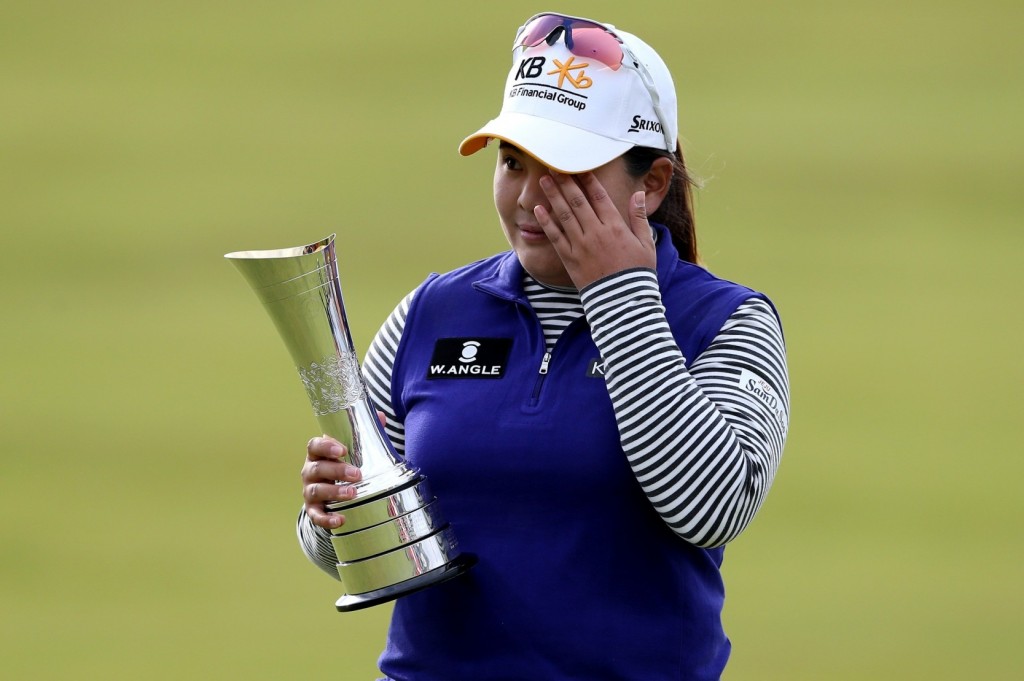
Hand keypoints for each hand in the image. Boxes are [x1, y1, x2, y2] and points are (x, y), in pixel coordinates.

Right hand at [301, 434, 361, 529]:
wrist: (330, 492)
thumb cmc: (343, 465)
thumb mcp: (351, 450)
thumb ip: (365, 433)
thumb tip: (380, 416)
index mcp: (318, 454)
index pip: (314, 446)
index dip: (326, 446)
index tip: (342, 449)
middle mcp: (310, 471)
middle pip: (317, 468)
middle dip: (337, 471)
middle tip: (357, 474)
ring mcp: (309, 491)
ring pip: (316, 491)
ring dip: (334, 492)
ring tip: (353, 494)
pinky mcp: (313, 509)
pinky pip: (315, 515)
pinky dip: (326, 519)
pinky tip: (341, 520)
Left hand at [534, 171, 655, 288]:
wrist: (623, 301)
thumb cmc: (637, 272)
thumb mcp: (646, 243)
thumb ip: (640, 217)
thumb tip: (638, 194)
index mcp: (615, 226)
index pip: (599, 196)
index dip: (588, 180)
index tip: (579, 166)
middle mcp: (596, 232)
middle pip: (577, 201)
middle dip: (565, 181)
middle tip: (554, 166)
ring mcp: (581, 245)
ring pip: (564, 215)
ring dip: (553, 195)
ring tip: (544, 180)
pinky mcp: (570, 259)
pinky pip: (556, 237)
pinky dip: (547, 222)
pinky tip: (538, 209)